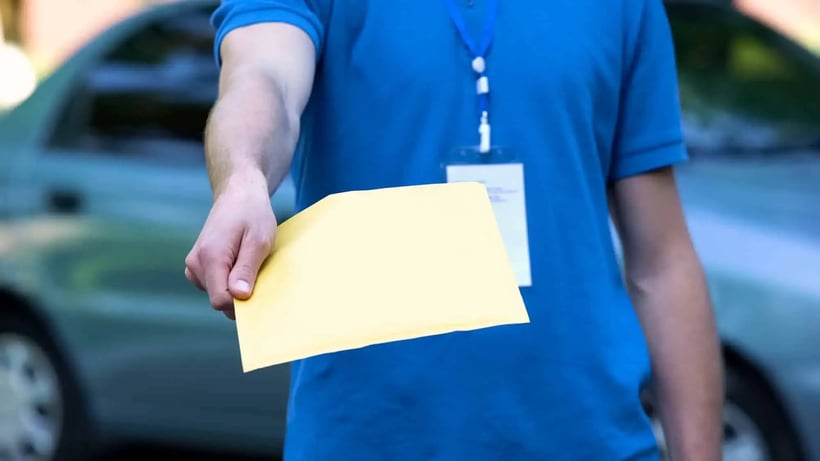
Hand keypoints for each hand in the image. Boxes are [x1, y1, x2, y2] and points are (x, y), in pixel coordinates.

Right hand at [185, 174, 276, 319]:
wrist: (238, 194)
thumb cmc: (252, 215)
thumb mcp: (258, 241)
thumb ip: (246, 269)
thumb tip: (238, 297)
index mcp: (210, 257)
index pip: (220, 300)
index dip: (242, 303)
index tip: (260, 290)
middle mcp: (195, 263)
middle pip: (218, 300)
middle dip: (240, 294)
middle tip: (258, 270)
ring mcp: (193, 265)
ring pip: (217, 294)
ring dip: (235, 286)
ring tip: (248, 261)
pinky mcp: (197, 266)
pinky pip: (214, 286)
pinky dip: (228, 281)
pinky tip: (239, 262)